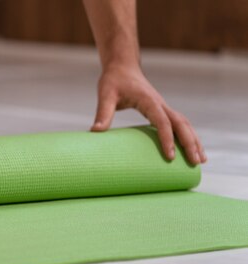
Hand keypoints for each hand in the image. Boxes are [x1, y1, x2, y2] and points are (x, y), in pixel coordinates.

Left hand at [90, 65, 205, 164]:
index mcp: (149, 100)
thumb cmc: (113, 80)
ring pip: (185, 124)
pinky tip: (193, 149)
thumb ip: (102, 112)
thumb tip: (95, 131)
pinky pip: (179, 124)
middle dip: (190, 143)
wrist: (122, 67)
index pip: (162, 121)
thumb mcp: (106, 95)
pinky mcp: (162, 110)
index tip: (170, 156)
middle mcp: (161, 104)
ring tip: (201, 160)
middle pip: (181, 124)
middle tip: (195, 163)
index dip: (167, 139)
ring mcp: (163, 107)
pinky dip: (188, 136)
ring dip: (194, 141)